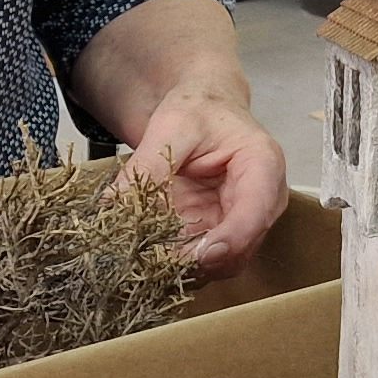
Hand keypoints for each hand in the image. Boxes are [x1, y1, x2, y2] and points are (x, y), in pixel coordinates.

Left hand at [122, 79, 287, 273]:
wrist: (201, 109)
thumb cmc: (198, 109)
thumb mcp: (172, 127)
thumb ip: (150, 165)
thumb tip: (114, 205)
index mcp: (263, 166)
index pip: (255, 214)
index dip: (229, 241)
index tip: (195, 256)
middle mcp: (262, 202)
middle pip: (240, 249)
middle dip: (199, 261)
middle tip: (154, 261)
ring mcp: (242, 222)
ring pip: (221, 263)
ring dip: (186, 268)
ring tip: (145, 259)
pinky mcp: (219, 233)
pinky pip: (203, 260)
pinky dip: (177, 262)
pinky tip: (148, 255)